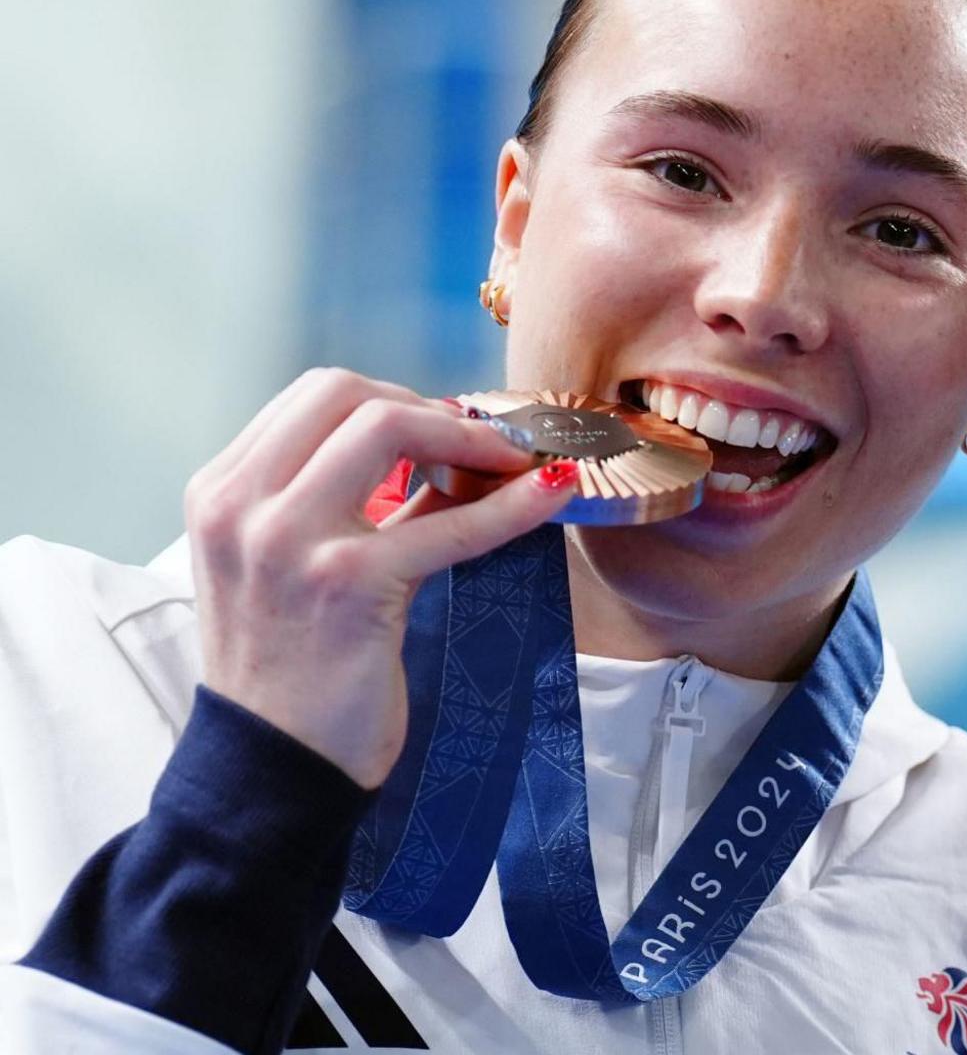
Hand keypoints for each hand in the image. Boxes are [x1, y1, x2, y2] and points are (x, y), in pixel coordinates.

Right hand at [185, 369, 575, 787]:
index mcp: (220, 492)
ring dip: (470, 437)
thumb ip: (347, 505)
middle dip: (431, 408)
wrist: (272, 769)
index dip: (395, 397)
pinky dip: (511, 503)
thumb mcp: (289, 567)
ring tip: (515, 462)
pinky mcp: (347, 583)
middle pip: (348, 393)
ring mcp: (286, 540)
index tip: (448, 425)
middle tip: (486, 443)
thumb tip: (446, 453)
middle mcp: (240, 505)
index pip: (314, 396)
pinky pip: (450, 522)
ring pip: (391, 427)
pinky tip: (550, 493)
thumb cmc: (292, 671)